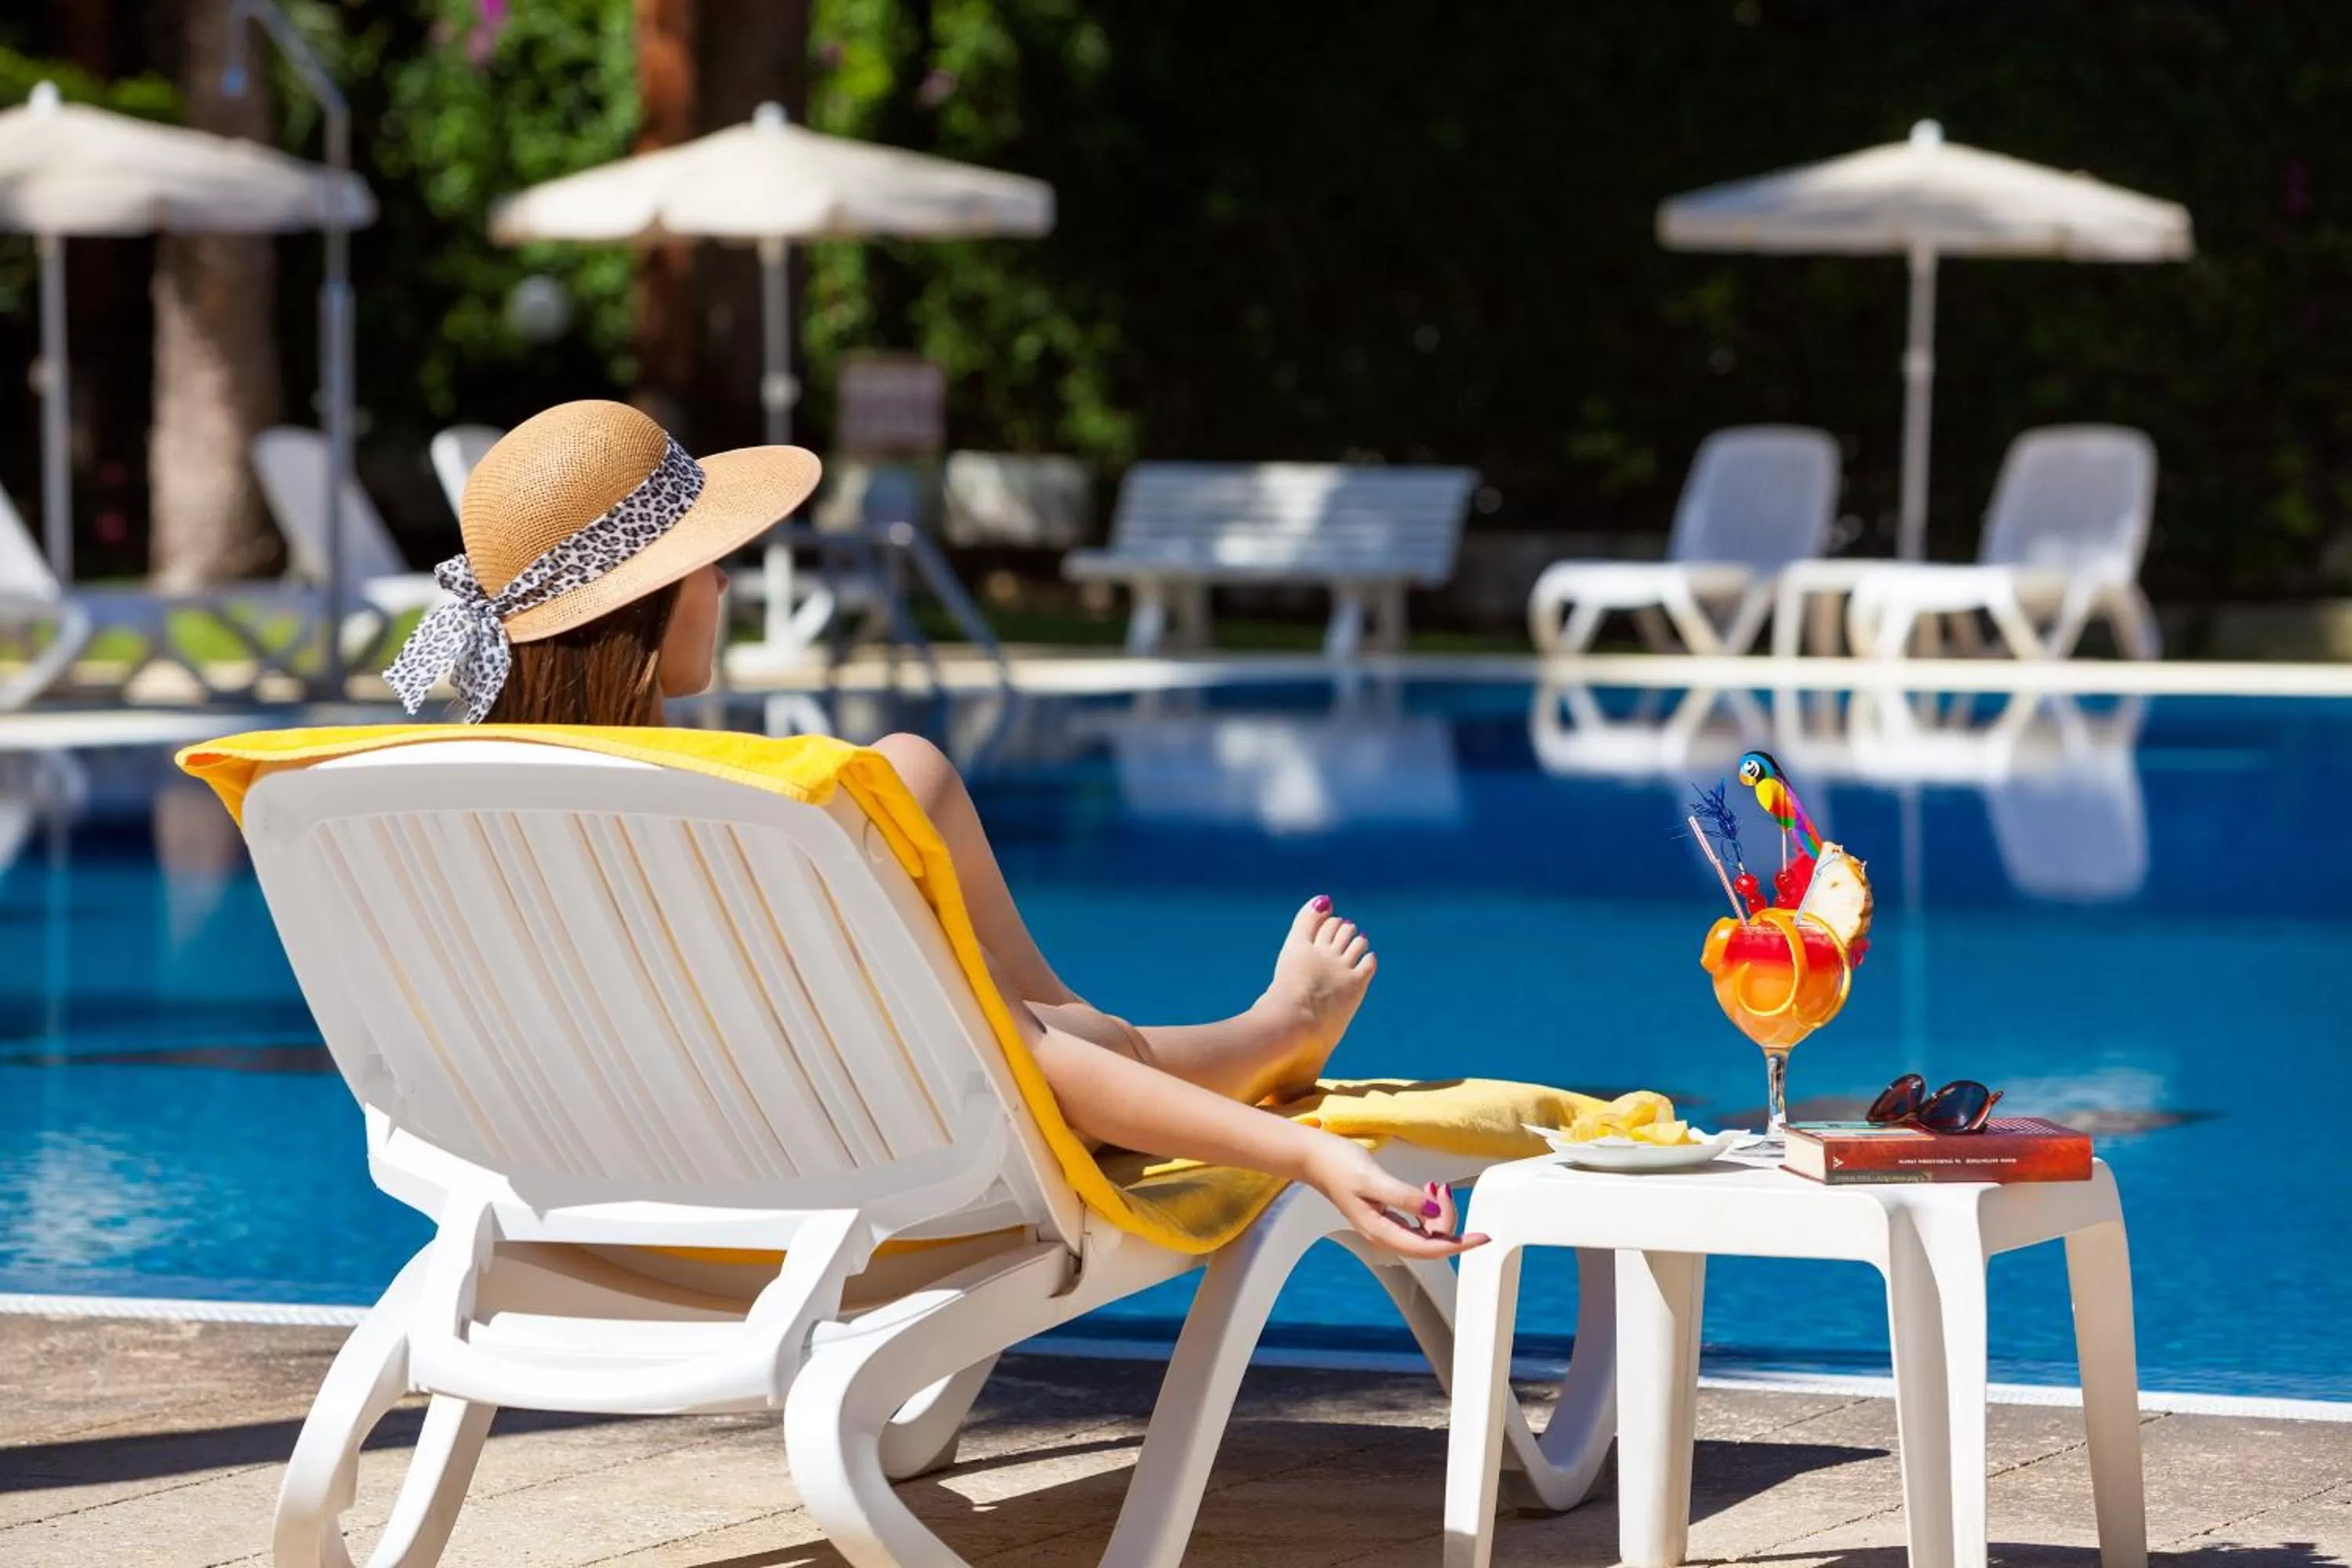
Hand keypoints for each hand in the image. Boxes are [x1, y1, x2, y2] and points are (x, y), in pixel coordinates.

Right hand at [1302, 1137, 1488, 1259]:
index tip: (1483, 1237)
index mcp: (1381, 1233)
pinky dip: (1429, 1209)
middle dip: (1447, 1218)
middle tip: (1441, 1187)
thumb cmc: (1338, 1165)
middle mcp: (1384, 1236)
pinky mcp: (1385, 1216)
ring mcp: (1385, 1228)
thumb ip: (1404, 1198)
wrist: (1314, 1157)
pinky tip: (1427, 1191)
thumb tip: (1433, 1214)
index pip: (1430, 1248)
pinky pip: (1418, 1223)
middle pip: (1431, 1242)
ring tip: (1434, 1186)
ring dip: (1439, 1213)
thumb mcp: (1373, 1179)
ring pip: (1427, 1233)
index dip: (1460, 1244)